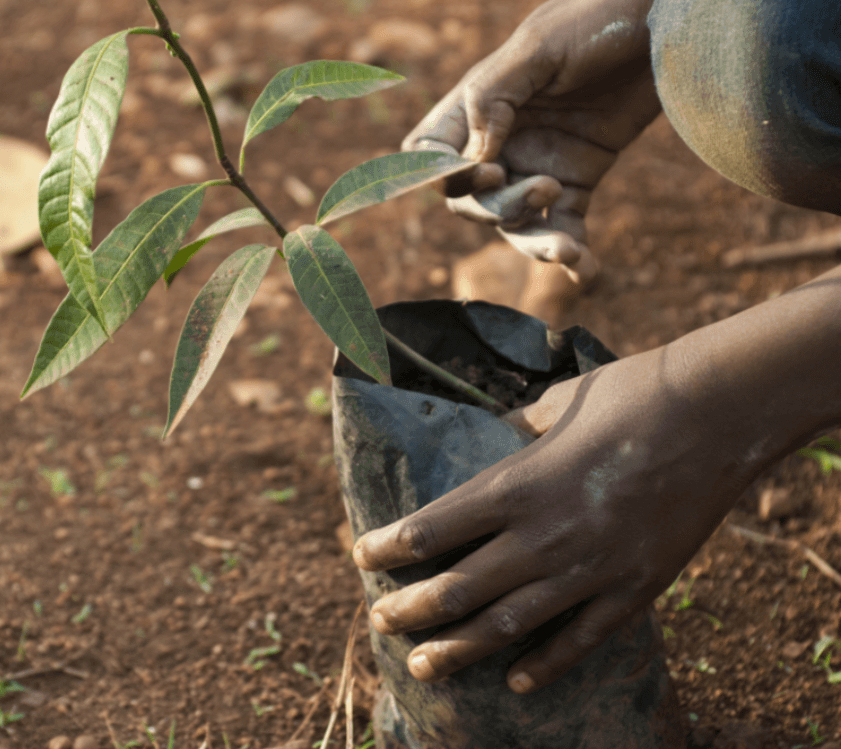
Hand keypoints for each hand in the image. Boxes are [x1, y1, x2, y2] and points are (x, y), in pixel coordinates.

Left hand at [351, 347, 750, 692]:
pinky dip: (546, 664)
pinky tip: (516, 682)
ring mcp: (591, 568)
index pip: (434, 528)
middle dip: (412, 608)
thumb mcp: (556, 401)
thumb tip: (492, 427)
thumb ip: (516, 423)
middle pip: (461, 587)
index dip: (391, 547)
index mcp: (517, 483)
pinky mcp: (636, 587)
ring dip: (460, 649)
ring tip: (422, 665)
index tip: (362, 556)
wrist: (714, 415)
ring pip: (510, 625)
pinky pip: (582, 638)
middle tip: (379, 620)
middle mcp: (544, 535)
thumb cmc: (628, 394)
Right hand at [405, 0, 662, 281]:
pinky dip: (571, 252)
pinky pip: (563, 225)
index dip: (440, 175)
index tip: (482, 172)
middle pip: (469, 199)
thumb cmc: (600, 17)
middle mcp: (501, 138)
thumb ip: (494, 96)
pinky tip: (587, 269)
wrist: (677, 18)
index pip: (429, 153)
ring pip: (513, 223)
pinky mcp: (579, 178)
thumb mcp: (540, 46)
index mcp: (477, 102)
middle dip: (496, 208)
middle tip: (540, 187)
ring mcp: (538, 161)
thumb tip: (475, 157)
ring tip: (567, 246)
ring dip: (533, 241)